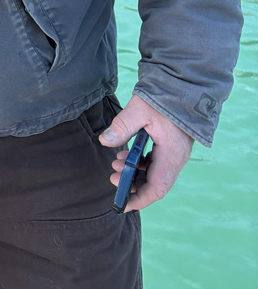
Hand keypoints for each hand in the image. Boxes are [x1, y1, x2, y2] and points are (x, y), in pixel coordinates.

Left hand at [99, 93, 193, 211]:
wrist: (184, 84)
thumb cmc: (164, 97)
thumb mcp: (139, 110)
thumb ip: (122, 127)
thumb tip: (104, 142)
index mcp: (172, 155)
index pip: (157, 188)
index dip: (139, 199)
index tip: (122, 204)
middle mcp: (176, 158)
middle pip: (155, 184)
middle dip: (133, 185)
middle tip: (112, 176)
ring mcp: (174, 153)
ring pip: (154, 173)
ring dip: (134, 172)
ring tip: (115, 163)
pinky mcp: (170, 146)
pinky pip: (155, 163)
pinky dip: (139, 163)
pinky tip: (125, 154)